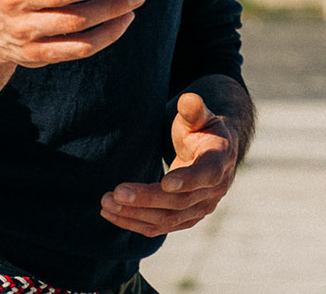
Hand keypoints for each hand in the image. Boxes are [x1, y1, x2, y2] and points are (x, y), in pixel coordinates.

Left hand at [100, 92, 238, 236]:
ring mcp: (200, 209)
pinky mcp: (185, 219)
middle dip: (146, 199)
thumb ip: (194, 109)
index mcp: (219, 161)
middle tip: (116, 193)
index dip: (187, 180)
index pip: (206, 174)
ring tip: (106, 203)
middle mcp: (213, 191)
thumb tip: (188, 99)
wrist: (214, 153)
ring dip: (135, 214)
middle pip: (179, 201)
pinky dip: (135, 223)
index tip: (164, 182)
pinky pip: (160, 227)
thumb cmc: (202, 129)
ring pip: (167, 219)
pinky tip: (112, 215)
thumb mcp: (201, 115)